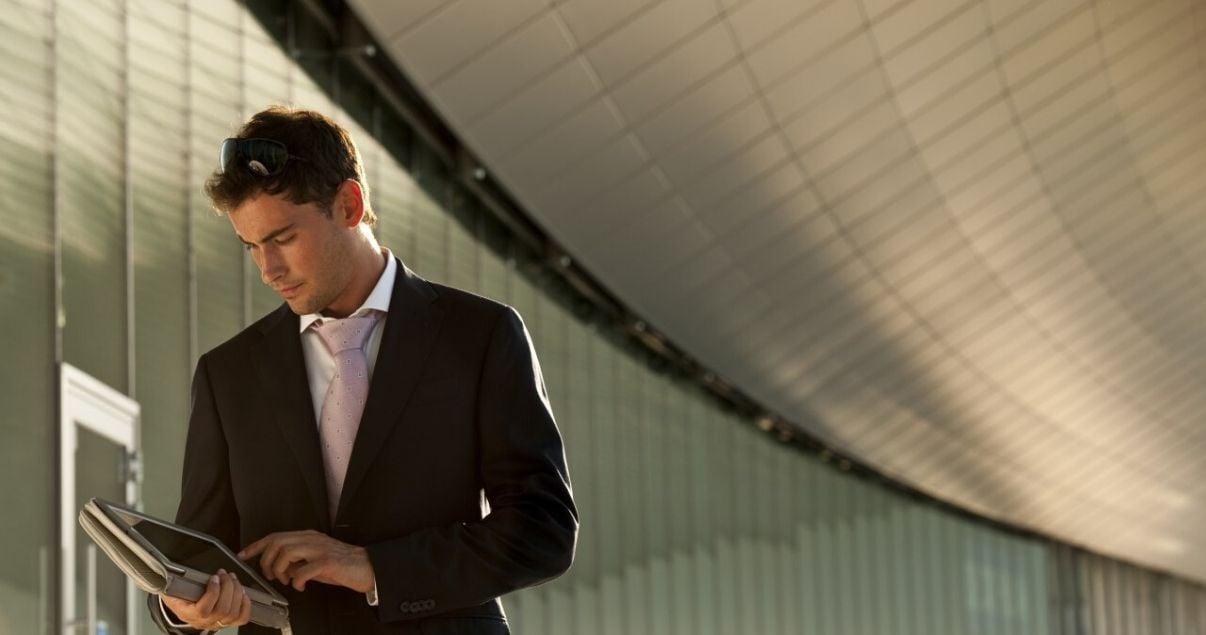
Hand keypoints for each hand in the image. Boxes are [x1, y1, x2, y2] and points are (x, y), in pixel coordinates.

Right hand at [161, 569, 250, 630]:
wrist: (181, 605)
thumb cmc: (178, 595)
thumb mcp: (172, 588)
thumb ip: (177, 582)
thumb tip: (176, 571)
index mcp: (188, 614)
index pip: (203, 610)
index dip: (213, 592)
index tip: (214, 577)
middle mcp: (203, 622)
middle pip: (222, 610)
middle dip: (228, 587)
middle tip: (225, 574)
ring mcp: (217, 623)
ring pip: (233, 613)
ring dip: (236, 592)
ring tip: (232, 579)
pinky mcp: (228, 622)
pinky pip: (241, 618)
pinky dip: (245, 605)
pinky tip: (242, 593)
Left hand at [239, 530, 375, 592]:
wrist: (368, 567)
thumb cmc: (343, 565)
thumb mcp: (316, 561)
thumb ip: (298, 561)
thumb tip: (282, 569)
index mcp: (308, 537)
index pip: (276, 536)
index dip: (256, 545)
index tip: (243, 554)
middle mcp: (312, 539)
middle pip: (277, 542)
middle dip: (266, 561)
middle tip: (269, 575)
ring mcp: (320, 549)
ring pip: (286, 553)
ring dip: (279, 570)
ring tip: (286, 580)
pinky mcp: (327, 562)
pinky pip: (302, 571)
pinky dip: (296, 581)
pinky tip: (301, 586)